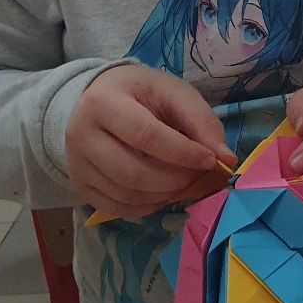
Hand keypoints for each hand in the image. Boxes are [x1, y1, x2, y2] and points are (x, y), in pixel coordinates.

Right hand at [64, 64, 237, 219]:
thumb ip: (201, 121)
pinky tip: (162, 193)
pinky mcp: (79, 185)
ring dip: (164, 196)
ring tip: (182, 183)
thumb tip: (226, 158)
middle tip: (197, 175)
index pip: (146, 135)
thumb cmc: (140, 94)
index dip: (183, 153)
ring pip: (126, 194)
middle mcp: (82, 135)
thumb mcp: (173, 93)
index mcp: (105, 103)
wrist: (96, 99)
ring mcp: (76, 164)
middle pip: (134, 172)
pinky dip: (147, 207)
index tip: (210, 160)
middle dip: (176, 180)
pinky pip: (116, 208)